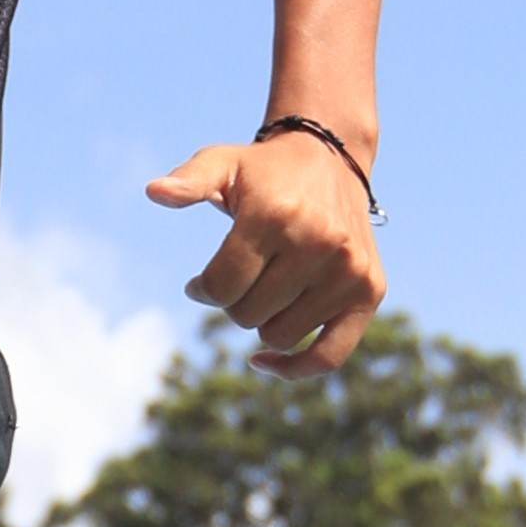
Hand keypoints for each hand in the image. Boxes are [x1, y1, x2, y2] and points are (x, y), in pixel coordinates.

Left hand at [148, 130, 386, 377]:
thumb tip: (154, 192)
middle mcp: (319, 243)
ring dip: (262, 322)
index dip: (202, 290)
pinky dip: (295, 368)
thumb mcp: (221, 163)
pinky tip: (263, 362)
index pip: (222, 286)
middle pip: (248, 316)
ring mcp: (349, 270)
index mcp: (276, 215)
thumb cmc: (264, 171)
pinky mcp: (370, 291)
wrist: (331, 158)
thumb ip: (187, 180)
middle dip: (232, 302)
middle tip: (239, 277)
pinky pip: (329, 356)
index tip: (199, 283)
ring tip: (264, 288)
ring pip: (281, 336)